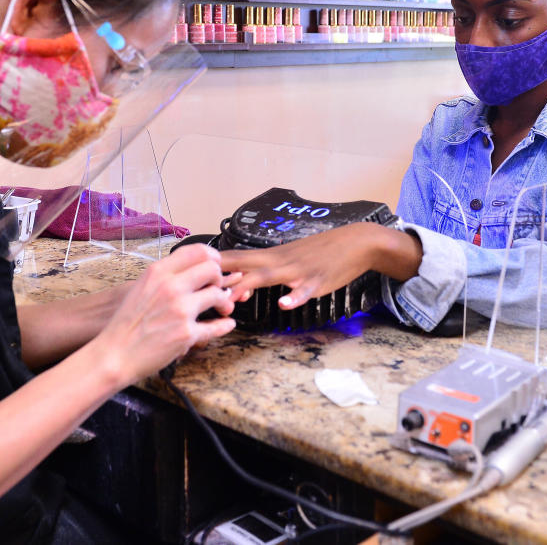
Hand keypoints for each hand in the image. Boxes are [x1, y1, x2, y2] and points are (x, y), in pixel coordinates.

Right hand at [92, 243, 235, 383]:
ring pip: (218, 295)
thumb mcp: (141, 287)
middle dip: (218, 278)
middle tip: (217, 288)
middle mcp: (170, 287)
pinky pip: (216, 326)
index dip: (212, 257)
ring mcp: (180, 310)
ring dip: (224, 302)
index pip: (197, 251)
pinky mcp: (187, 334)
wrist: (114, 354)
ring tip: (223, 308)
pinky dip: (224, 325)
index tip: (214, 265)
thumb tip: (190, 270)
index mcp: (158, 272)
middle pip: (212, 269)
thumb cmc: (126, 323)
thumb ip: (165, 276)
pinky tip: (226, 324)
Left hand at [219, 223, 421, 309]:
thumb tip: (238, 286)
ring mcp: (298, 270)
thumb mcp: (289, 260)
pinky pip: (304, 290)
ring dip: (249, 286)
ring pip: (269, 276)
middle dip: (222, 277)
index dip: (211, 267)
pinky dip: (294, 296)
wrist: (356, 242)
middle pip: (244, 265)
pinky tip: (285, 304)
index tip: (189, 275)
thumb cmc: (321, 252)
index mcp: (271, 256)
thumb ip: (263, 272)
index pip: (235, 258)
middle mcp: (279, 260)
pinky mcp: (317, 280)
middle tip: (199, 290)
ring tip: (232, 299)